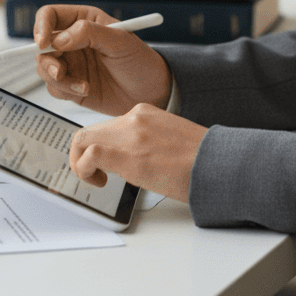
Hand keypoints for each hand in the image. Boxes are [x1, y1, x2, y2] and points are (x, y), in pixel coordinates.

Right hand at [34, 4, 172, 116]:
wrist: (152, 92)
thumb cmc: (140, 61)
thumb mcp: (120, 41)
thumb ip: (90, 34)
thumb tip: (59, 39)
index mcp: (84, 21)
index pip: (50, 15)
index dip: (41, 27)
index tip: (43, 43)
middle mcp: (73, 41)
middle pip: (41, 45)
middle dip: (47, 60)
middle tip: (60, 72)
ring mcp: (71, 63)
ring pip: (44, 68)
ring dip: (58, 78)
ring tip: (82, 85)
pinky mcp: (71, 85)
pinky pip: (54, 87)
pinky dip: (65, 90)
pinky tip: (87, 90)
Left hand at [69, 103, 207, 202]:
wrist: (216, 163)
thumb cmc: (200, 160)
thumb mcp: (169, 140)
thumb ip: (146, 142)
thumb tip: (132, 160)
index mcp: (145, 112)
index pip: (108, 126)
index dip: (99, 148)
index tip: (103, 165)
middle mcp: (134, 117)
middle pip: (90, 131)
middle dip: (83, 156)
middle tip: (94, 176)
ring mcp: (129, 134)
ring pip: (82, 140)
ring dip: (79, 163)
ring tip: (94, 180)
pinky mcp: (127, 155)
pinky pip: (88, 155)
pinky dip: (83, 170)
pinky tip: (99, 183)